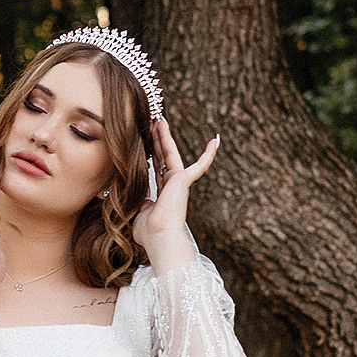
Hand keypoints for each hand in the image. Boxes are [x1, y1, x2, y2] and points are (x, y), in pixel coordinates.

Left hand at [133, 120, 218, 265]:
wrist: (159, 236)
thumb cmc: (150, 233)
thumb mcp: (141, 215)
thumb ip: (142, 205)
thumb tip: (142, 201)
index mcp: (162, 193)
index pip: (157, 169)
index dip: (153, 154)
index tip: (147, 140)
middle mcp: (171, 186)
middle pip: (163, 157)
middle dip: (157, 139)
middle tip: (152, 122)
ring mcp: (179, 183)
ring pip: (172, 154)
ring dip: (166, 137)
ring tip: (160, 119)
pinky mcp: (184, 181)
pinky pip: (199, 166)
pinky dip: (208, 155)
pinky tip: (215, 141)